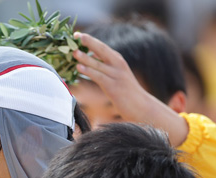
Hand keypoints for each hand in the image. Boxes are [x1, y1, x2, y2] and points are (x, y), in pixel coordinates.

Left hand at [72, 32, 188, 145]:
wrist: (141, 106)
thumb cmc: (127, 93)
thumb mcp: (117, 76)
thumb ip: (105, 67)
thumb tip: (89, 60)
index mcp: (118, 61)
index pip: (102, 47)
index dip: (90, 40)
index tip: (77, 33)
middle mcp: (118, 65)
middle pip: (102, 49)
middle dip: (88, 41)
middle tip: (76, 34)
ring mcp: (116, 75)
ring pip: (98, 63)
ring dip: (85, 57)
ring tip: (74, 51)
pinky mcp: (113, 87)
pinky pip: (99, 77)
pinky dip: (89, 71)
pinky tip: (79, 68)